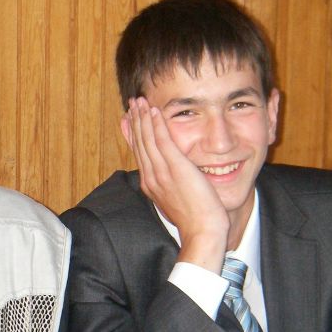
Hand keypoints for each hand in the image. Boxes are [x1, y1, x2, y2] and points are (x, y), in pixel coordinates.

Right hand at [125, 97, 227, 272]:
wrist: (202, 231)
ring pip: (147, 139)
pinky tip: (154, 111)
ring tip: (139, 101)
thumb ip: (172, 185)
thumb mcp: (177, 199)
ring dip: (142, 117)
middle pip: (139, 143)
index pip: (139, 153)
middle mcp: (151, 177)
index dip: (133, 133)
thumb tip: (173, 179)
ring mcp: (161, 172)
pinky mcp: (175, 168)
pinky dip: (156, 125)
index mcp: (151, 184)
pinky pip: (162, 141)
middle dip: (135, 121)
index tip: (129, 119)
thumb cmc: (196, 219)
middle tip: (131, 103)